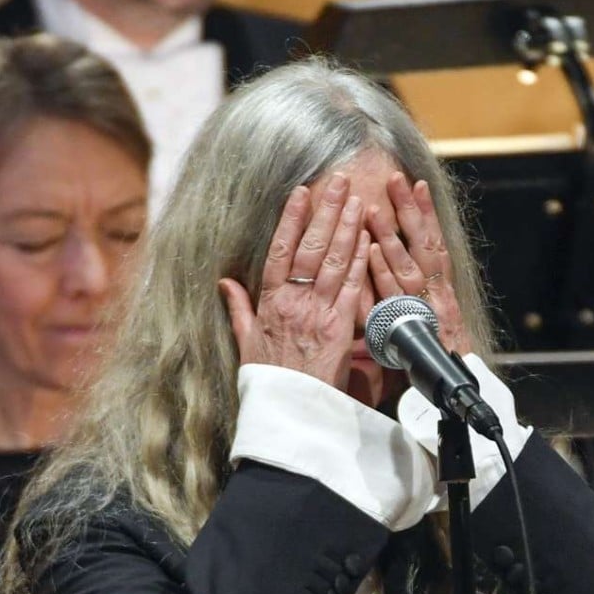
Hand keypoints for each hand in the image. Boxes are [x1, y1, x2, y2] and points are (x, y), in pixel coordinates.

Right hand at [220, 174, 369, 390]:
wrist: (288, 412)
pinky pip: (352, 288)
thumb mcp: (245, 343)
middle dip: (326, 211)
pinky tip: (369, 239)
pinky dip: (360, 262)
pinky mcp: (341, 328)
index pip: (281, 250)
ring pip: (334, 261)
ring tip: (357, 198)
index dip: (291, 218)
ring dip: (347, 228)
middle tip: (339, 181)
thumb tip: (224, 282)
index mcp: (270, 303)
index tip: (301, 192)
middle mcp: (294, 302)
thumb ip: (238, 309)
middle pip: (311, 247)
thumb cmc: (267, 380)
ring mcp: (318, 312)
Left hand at [366, 173, 471, 354]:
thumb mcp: (426, 323)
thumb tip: (389, 269)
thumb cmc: (436, 360)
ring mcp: (427, 309)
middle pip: (422, 245)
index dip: (424, 213)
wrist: (456, 392)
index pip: (432, 243)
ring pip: (407, 265)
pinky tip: (371, 251)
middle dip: (409, 211)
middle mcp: (438, 294)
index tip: (415, 184)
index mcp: (441, 290)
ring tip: (373, 208)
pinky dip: (382, 272)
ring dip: (390, 235)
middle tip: (397, 179)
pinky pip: (394, 296)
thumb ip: (409, 298)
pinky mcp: (414, 328)